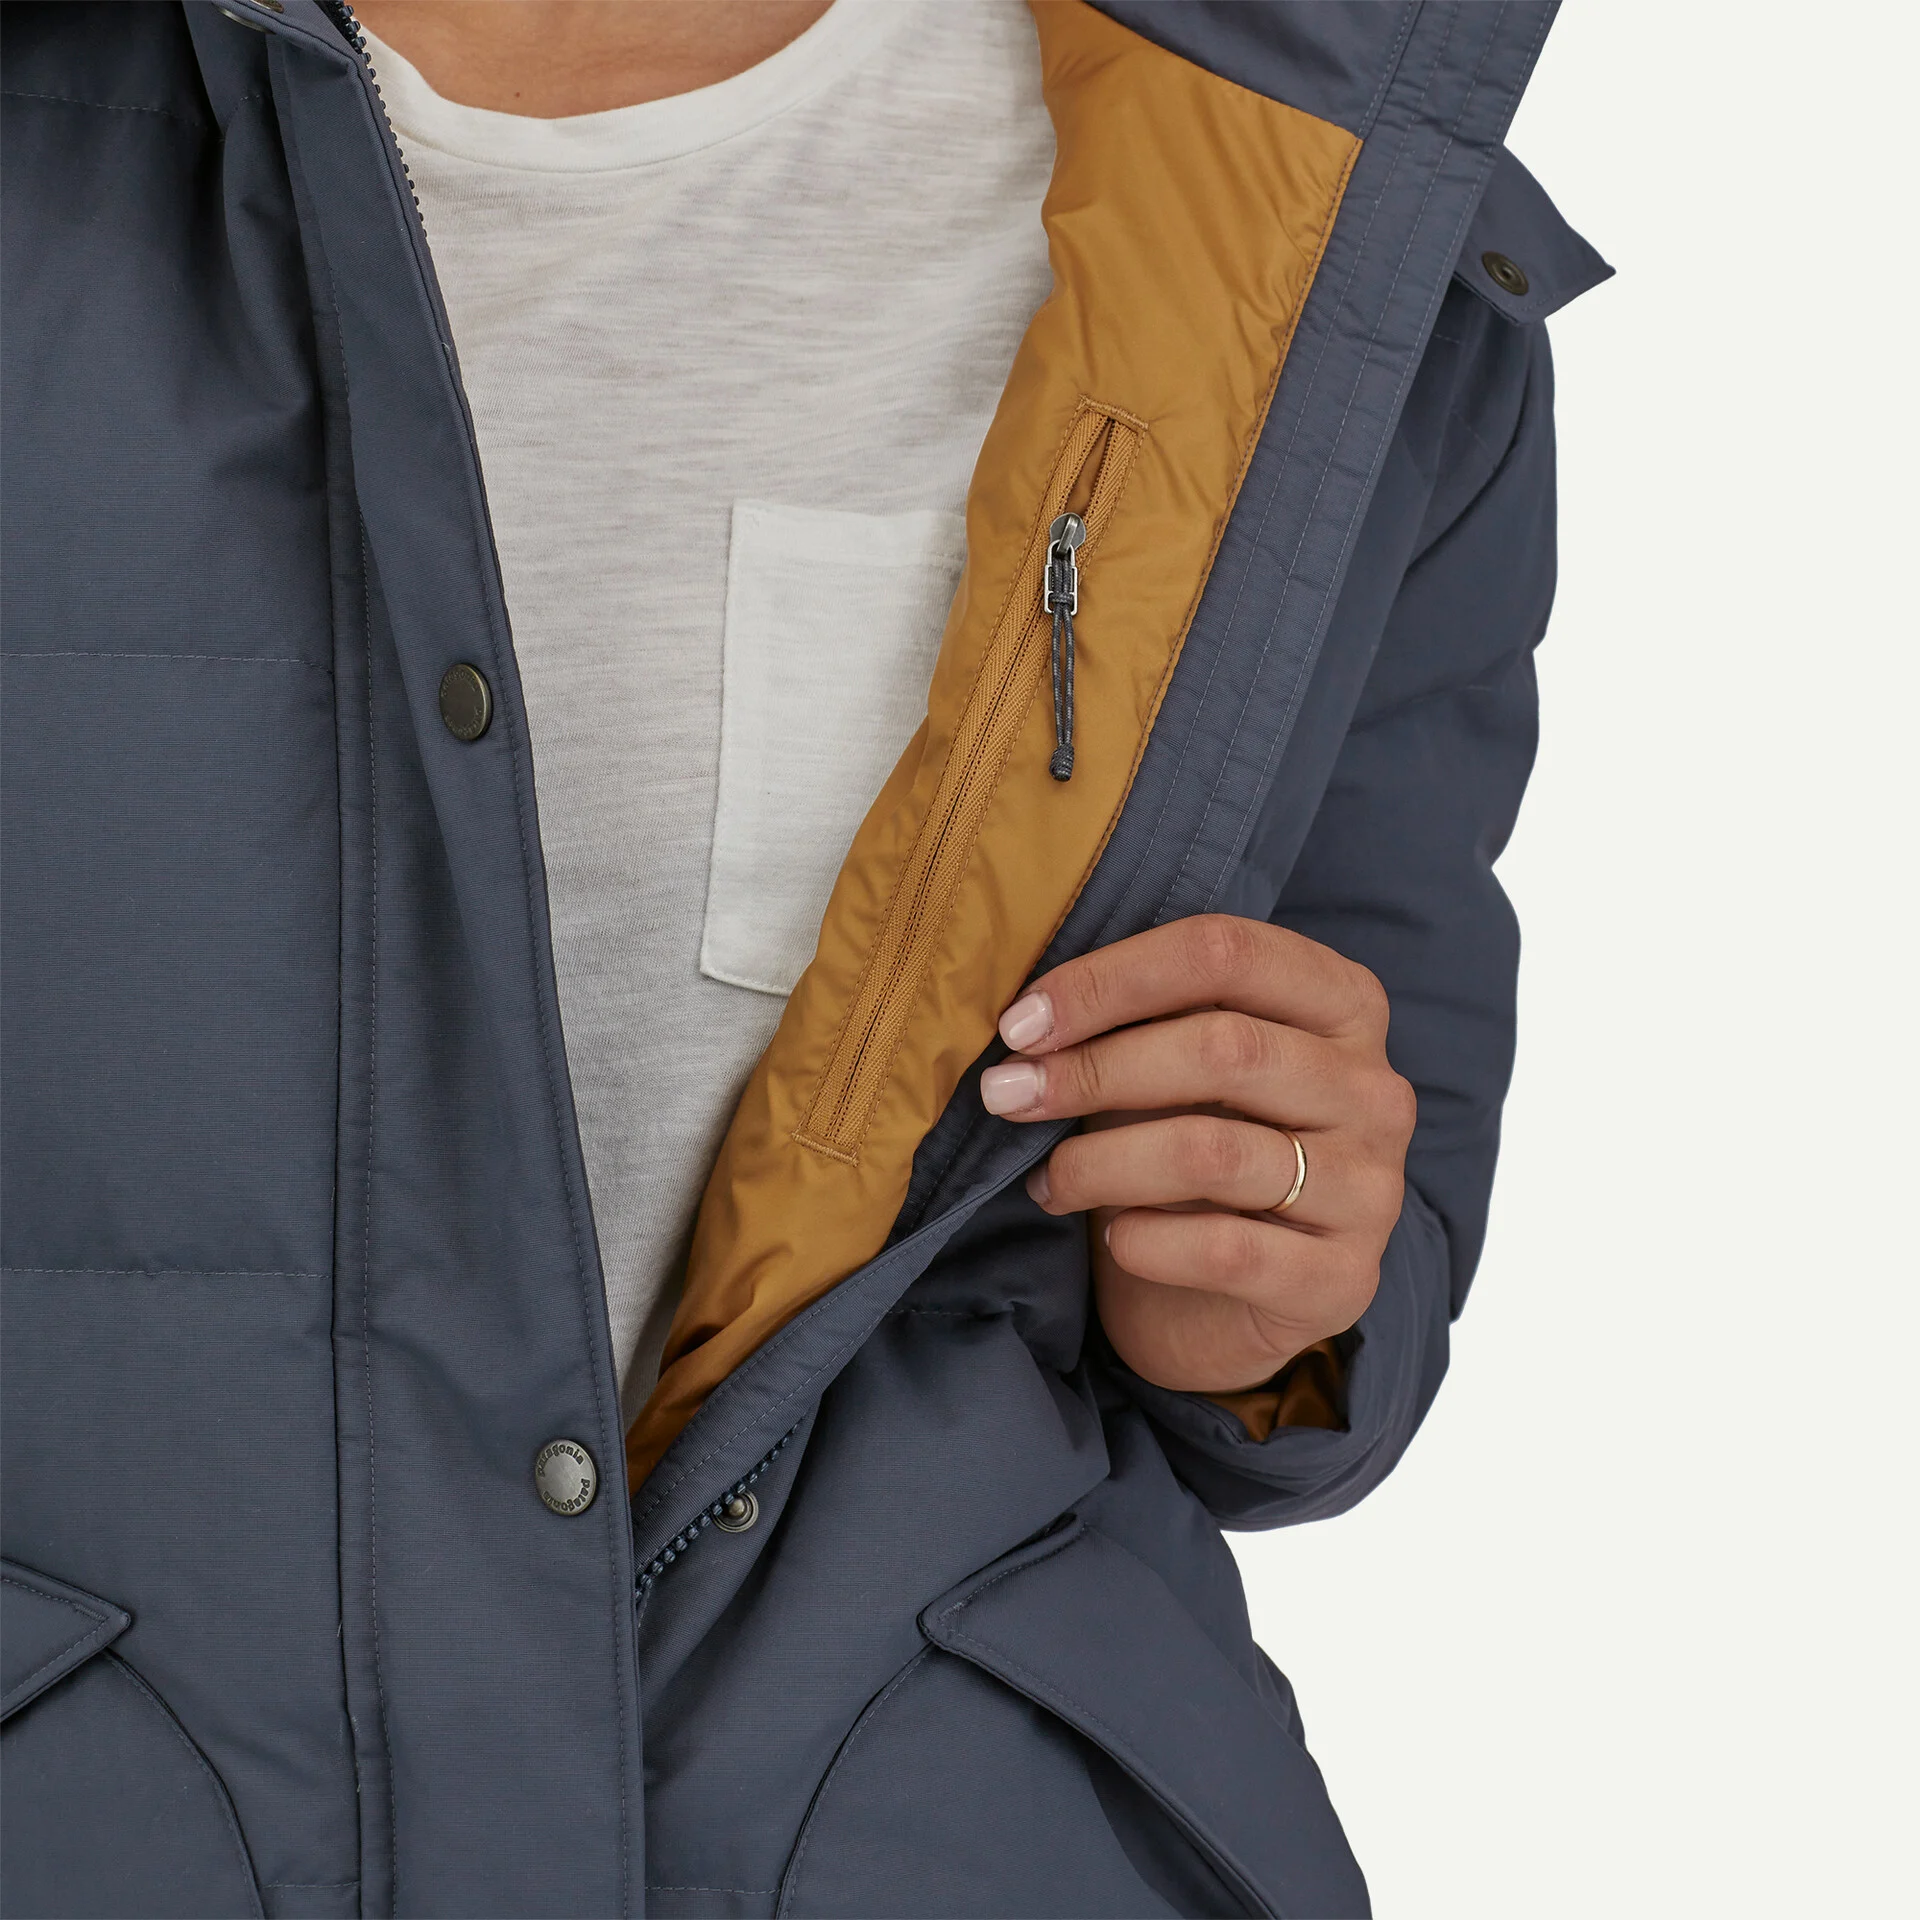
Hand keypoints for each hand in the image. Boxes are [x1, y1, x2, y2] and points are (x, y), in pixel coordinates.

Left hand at [979, 916, 1415, 1395]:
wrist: (1228, 1306)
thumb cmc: (1193, 1158)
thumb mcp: (1171, 1071)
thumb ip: (1130, 1026)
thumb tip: (1024, 1024)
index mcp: (1341, 1003)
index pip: (1225, 952)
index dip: (1110, 979)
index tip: (1020, 1024)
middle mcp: (1373, 1088)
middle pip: (1223, 1047)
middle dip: (1093, 1070)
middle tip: (1007, 1096)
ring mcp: (1371, 1188)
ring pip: (1214, 1152)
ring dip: (1101, 1163)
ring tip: (1047, 1181)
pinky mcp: (1342, 1280)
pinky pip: (1227, 1249)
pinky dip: (1146, 1241)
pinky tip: (1112, 1238)